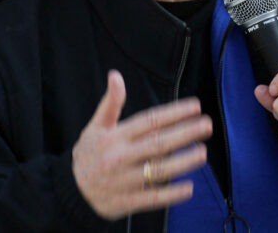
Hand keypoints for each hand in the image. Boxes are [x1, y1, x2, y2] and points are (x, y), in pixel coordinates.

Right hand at [72, 70, 211, 219]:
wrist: (70, 190)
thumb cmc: (89, 153)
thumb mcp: (95, 126)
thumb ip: (110, 103)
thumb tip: (115, 75)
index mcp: (115, 137)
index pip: (148, 121)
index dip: (173, 113)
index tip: (195, 106)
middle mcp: (119, 157)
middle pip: (157, 144)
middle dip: (184, 133)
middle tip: (207, 125)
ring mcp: (123, 181)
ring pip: (157, 171)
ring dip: (182, 162)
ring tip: (202, 153)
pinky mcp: (125, 202)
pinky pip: (152, 198)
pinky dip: (170, 194)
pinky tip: (189, 188)